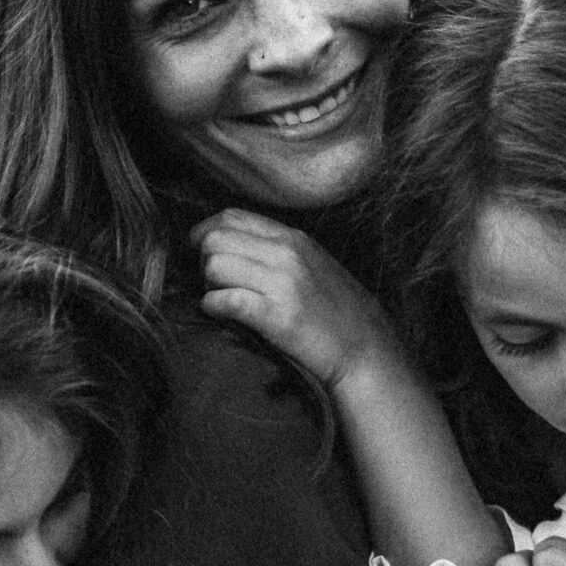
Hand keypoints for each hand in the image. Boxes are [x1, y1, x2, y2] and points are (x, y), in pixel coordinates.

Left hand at [193, 210, 395, 388]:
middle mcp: (286, 254)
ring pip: (214, 267)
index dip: (205, 231)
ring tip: (220, 297)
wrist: (365, 349)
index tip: (200, 249)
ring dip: (208, 285)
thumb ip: (277, 249)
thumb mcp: (313, 263)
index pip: (232, 216)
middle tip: (212, 280)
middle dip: (202, 260)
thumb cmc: (336, 311)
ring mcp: (281, 284)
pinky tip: (220, 312)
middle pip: (215, 239)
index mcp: (293, 238)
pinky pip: (224, 300)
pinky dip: (212, 306)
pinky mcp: (275, 316)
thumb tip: (232, 243)